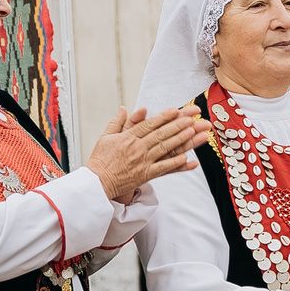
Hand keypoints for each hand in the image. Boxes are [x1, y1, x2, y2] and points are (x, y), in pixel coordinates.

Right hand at [87, 104, 203, 202]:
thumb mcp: (105, 137)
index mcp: (128, 137)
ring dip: (180, 139)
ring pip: (164, 148)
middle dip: (177, 125)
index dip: (164, 117)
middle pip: (160, 134)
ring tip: (192, 132)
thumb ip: (117, 122)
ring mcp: (142, 161)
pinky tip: (187, 158)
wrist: (97, 181)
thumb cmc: (101, 160)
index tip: (175, 110)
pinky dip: (174, 163)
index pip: (149, 124)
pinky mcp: (145, 174)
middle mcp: (137, 148)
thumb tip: (123, 108)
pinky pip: (163, 168)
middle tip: (191, 118)